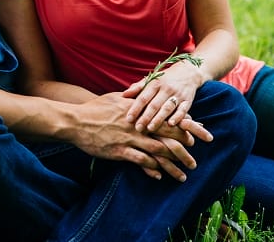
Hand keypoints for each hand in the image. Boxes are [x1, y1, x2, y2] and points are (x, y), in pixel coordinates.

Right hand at [61, 95, 208, 179]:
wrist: (76, 120)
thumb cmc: (96, 109)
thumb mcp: (116, 99)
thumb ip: (132, 99)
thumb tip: (141, 96)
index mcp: (140, 111)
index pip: (167, 118)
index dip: (184, 127)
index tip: (197, 135)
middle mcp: (138, 124)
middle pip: (167, 136)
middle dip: (184, 149)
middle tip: (195, 161)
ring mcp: (129, 137)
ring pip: (157, 152)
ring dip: (172, 165)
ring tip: (184, 175)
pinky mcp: (120, 151)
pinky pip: (140, 161)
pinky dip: (151, 169)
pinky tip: (160, 176)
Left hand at [123, 57, 203, 131]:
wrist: (188, 72)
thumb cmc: (166, 79)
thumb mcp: (152, 79)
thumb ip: (138, 87)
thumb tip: (123, 95)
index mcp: (155, 83)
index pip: (143, 96)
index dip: (135, 108)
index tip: (128, 119)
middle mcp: (166, 88)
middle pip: (154, 104)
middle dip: (146, 116)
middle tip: (138, 128)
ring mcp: (177, 94)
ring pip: (167, 107)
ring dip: (159, 118)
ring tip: (151, 128)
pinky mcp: (187, 100)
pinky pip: (183, 109)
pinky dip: (177, 117)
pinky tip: (171, 124)